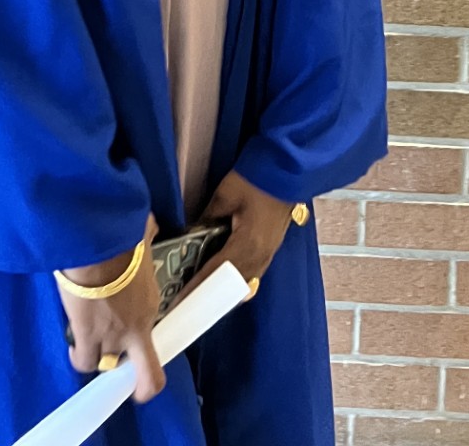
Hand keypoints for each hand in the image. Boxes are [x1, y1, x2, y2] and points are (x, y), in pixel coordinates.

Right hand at [54, 214, 164, 401]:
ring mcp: (114, 337)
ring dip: (99, 356)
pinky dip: (79, 358)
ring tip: (88, 344)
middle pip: (149, 375)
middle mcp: (137, 328)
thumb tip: (146, 223)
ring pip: (108, 365)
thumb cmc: (119, 236)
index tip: (127, 326)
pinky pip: (85, 361)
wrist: (96, 244)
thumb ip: (144, 239)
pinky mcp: (89, 338)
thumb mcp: (139, 240)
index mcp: (150, 303)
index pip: (148, 325)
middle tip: (123, 367)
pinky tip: (74, 349)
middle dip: (141, 384)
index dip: (138, 330)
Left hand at [181, 170, 295, 305]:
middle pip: (232, 284)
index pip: (217, 272)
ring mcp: (269, 253)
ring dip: (224, 287)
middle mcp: (260, 255)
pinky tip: (224, 276)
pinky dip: (236, 278)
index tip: (182, 299)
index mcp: (248, 244)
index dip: (198, 286)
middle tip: (189, 299)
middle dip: (210, 293)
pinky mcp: (272, 247)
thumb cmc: (255, 178)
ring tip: (203, 292)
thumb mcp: (224, 195)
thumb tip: (191, 234)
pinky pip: (252, 272)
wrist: (286, 168)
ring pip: (244, 281)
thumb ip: (207, 218)